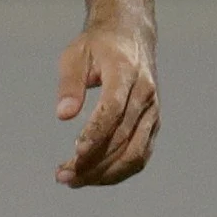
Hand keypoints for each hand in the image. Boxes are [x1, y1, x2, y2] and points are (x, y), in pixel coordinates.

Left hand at [52, 23, 157, 186]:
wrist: (132, 36)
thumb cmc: (98, 46)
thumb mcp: (75, 54)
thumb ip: (70, 84)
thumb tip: (63, 115)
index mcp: (126, 74)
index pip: (114, 109)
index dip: (96, 133)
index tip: (76, 152)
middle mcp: (146, 95)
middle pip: (123, 137)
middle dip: (94, 161)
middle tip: (63, 176)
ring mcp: (153, 111)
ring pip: (135, 153)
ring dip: (105, 173)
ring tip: (73, 180)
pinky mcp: (153, 123)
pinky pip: (140, 154)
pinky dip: (119, 171)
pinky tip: (93, 177)